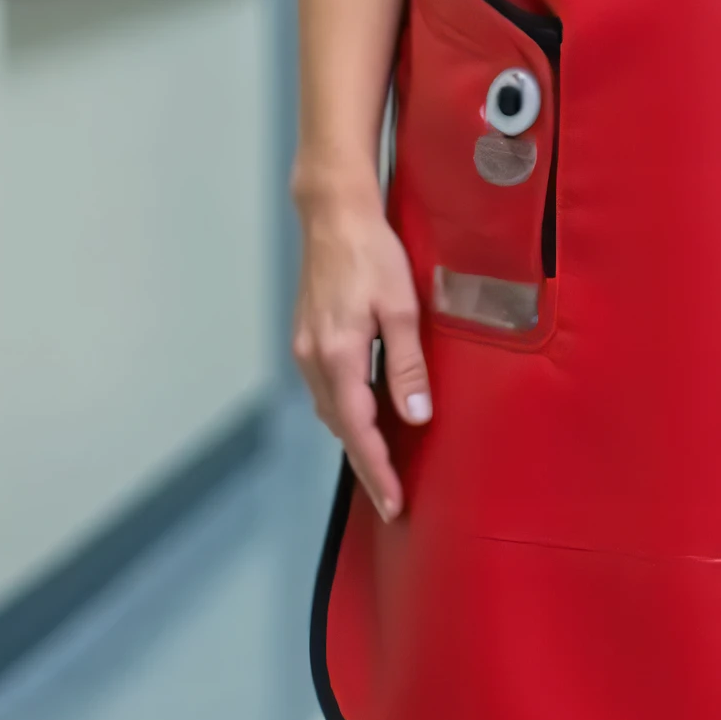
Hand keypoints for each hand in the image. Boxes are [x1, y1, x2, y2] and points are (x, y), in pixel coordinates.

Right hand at [292, 172, 430, 522]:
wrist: (333, 215)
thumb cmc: (373, 253)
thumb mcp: (403, 307)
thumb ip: (408, 365)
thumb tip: (415, 416)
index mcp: (338, 355)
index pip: (359, 430)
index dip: (377, 470)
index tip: (394, 504)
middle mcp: (313, 359)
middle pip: (340, 428)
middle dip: (366, 465)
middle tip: (392, 500)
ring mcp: (304, 350)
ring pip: (331, 411)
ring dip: (355, 440)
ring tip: (383, 467)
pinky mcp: (306, 340)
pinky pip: (326, 391)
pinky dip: (345, 413)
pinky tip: (365, 417)